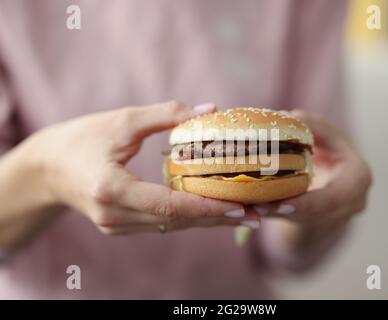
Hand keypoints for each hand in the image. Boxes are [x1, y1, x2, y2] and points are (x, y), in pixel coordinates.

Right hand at [25, 101, 254, 234]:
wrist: (48, 168)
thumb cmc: (81, 138)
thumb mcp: (122, 120)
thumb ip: (166, 114)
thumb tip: (210, 109)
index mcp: (111, 189)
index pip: (168, 205)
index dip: (206, 206)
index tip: (242, 205)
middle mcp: (114, 216)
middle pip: (177, 222)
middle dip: (220, 218)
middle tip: (261, 215)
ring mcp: (117, 226)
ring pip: (173, 227)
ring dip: (210, 220)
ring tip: (249, 214)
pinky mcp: (121, 227)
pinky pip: (164, 225)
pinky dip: (191, 218)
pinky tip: (216, 211)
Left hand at [253, 111, 371, 247]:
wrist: (335, 174)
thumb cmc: (330, 148)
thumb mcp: (326, 132)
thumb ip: (312, 125)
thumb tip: (287, 116)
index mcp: (357, 179)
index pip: (334, 197)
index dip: (308, 203)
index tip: (282, 204)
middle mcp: (351, 204)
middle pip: (315, 214)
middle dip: (286, 211)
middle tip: (257, 208)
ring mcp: (335, 218)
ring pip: (302, 220)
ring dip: (276, 214)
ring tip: (251, 208)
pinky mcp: (317, 222)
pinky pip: (294, 220)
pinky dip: (274, 214)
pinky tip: (253, 208)